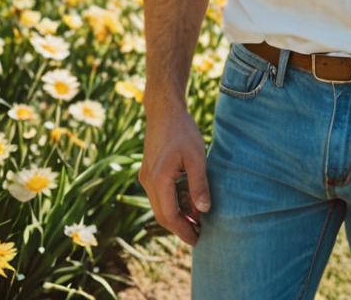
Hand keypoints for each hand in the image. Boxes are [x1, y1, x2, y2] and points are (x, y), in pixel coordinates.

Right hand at [138, 104, 210, 246]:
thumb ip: (199, 184)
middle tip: (199, 234)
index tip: (198, 239)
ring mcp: (146, 176)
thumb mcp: (196, 156)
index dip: (184, 230)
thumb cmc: (183, 130)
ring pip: (160, 205)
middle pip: (162, 214)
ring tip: (197, 218)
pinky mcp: (148, 170)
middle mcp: (148, 181)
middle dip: (180, 227)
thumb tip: (204, 211)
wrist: (164, 110)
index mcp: (158, 180)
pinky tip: (187, 200)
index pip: (170, 216)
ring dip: (176, 214)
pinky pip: (159, 194)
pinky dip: (172, 201)